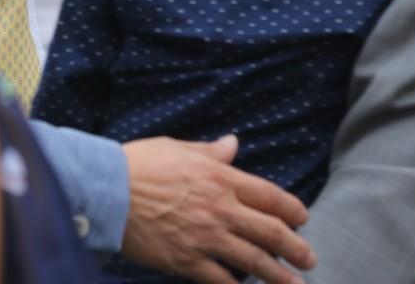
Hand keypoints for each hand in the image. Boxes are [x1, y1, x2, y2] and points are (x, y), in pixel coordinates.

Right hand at [120, 134, 315, 283]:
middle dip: (296, 247)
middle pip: (270, 231)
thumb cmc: (137, 164)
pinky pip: (221, 280)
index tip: (302, 218)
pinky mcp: (186, 260)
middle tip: (309, 258)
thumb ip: (210, 151)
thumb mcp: (177, 148)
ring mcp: (205, 237)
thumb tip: (232, 144)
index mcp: (219, 177)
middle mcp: (219, 208)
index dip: (291, 209)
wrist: (105, 191)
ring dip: (279, 275)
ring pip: (254, 260)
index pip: (269, 196)